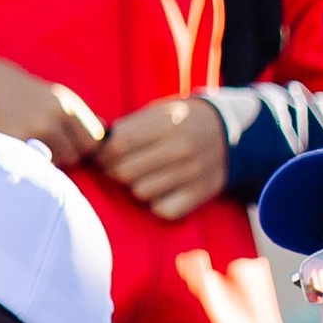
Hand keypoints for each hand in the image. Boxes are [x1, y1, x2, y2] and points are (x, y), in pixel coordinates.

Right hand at [0, 57, 106, 167]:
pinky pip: (35, 167)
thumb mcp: (51, 96)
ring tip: (31, 148)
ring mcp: (34, 132)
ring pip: (56, 165)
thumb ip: (78, 116)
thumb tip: (107, 131)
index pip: (93, 141)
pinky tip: (20, 154)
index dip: (84, 148)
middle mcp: (53, 116)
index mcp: (66, 103)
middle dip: (66, 156)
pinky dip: (31, 166)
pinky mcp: (15, 145)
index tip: (72, 146)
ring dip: (48, 162)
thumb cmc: (17, 93)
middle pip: (76, 156)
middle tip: (46, 146)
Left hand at [96, 97, 229, 219]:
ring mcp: (192, 173)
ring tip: (144, 176)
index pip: (119, 145)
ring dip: (136, 186)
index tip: (100, 156)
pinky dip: (156, 203)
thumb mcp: (158, 113)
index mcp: (167, 123)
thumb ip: (128, 128)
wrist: (229, 132)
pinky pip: (161, 210)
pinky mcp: (199, 194)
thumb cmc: (181, 121)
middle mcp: (180, 149)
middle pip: (125, 172)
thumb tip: (94, 148)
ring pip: (141, 192)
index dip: (102, 154)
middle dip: (115, 171)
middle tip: (118, 167)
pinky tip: (161, 191)